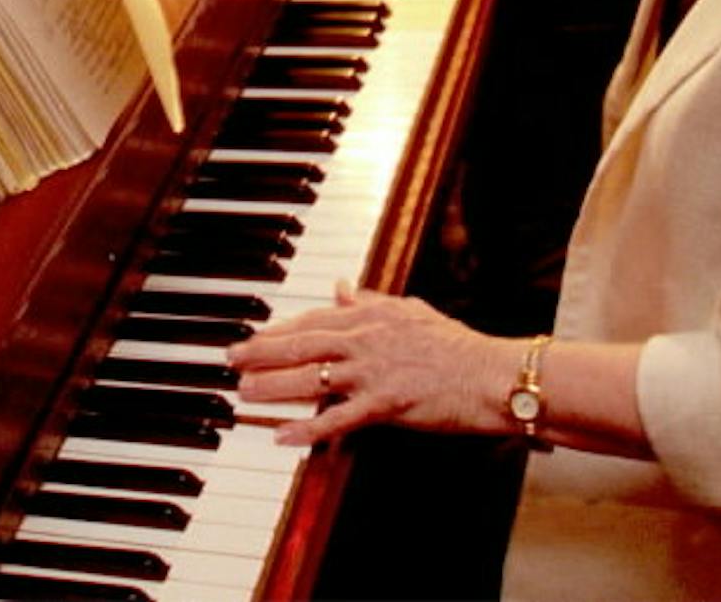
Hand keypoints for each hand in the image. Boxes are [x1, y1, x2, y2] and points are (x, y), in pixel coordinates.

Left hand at [227, 283, 519, 447]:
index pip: (312, 320)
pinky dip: (308, 428)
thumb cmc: (454, 345)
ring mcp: (372, 373)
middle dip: (261, 353)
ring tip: (243, 394)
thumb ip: (371, 299)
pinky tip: (283, 436)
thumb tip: (341, 286)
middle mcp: (365, 341)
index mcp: (370, 316)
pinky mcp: (385, 405)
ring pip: (311, 379)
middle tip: (231, 361)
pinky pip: (338, 418)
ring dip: (272, 387)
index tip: (253, 336)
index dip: (278, 330)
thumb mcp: (409, 310)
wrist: (489, 375)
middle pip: (301, 346)